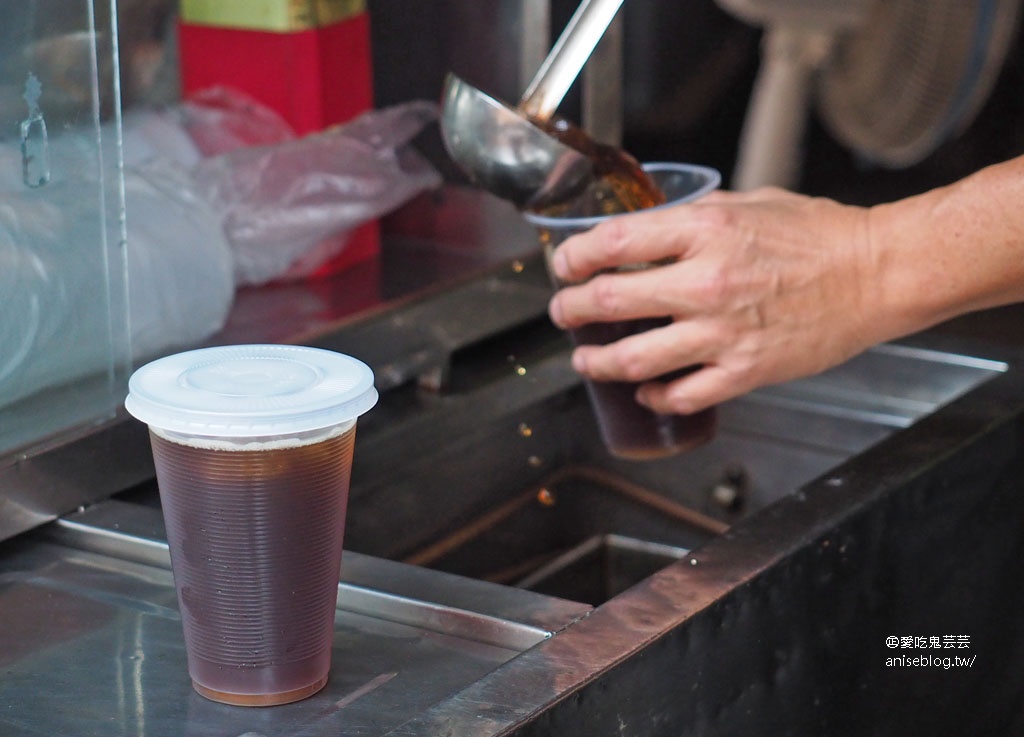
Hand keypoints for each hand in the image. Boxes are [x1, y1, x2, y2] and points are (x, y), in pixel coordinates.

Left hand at [547, 187, 883, 413]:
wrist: (876, 274)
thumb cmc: (818, 235)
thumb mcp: (746, 204)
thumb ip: (691, 219)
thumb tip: (647, 231)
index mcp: (705, 232)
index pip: (613, 243)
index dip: (574, 256)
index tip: (563, 265)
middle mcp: (707, 283)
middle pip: (610, 301)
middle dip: (571, 309)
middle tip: (563, 312)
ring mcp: (723, 332)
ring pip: (634, 359)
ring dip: (596, 361)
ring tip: (583, 359)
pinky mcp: (744, 370)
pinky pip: (682, 394)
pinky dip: (654, 397)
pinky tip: (644, 391)